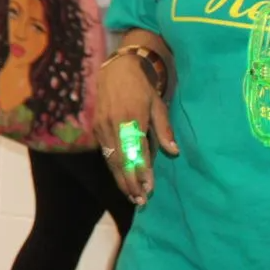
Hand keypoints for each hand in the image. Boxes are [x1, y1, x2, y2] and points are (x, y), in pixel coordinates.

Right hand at [93, 52, 177, 205]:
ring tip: (131, 195)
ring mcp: (101, 128)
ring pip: (110, 160)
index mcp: (131, 119)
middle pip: (121, 161)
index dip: (142, 171)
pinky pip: (105, 153)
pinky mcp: (95, 129)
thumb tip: (173, 151)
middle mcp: (113, 126)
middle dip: (130, 182)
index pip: (137, 151)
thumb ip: (164, 129)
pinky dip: (113, 168)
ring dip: (121, 179)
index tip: (149, 188)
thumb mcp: (158, 104)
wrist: (116, 69)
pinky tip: (121, 178)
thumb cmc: (141, 86)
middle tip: (140, 200)